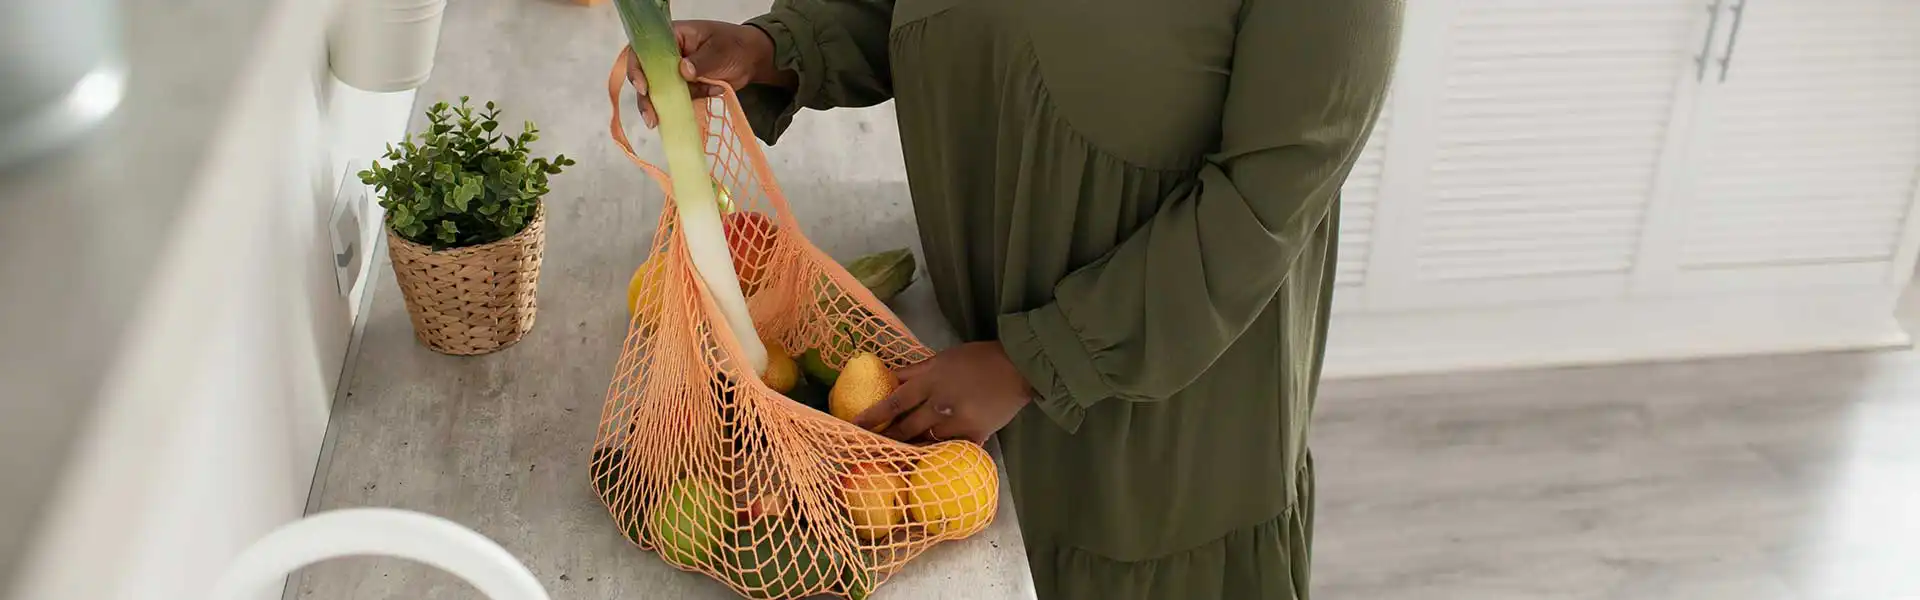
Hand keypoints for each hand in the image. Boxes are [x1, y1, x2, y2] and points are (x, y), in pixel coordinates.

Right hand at [623, 20, 794, 128]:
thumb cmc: (736, 46)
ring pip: (658, 92)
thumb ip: (702, 61)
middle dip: (646, 97)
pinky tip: (693, 110)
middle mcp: (668, 55)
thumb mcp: (720, 51)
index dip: (637, 68)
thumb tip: (683, 71)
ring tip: (660, 123)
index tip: (644, 88)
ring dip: (660, 108)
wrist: (753, 60)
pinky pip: (676, 101)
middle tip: (651, 117)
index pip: (643, 50)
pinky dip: (682, 109)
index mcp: (672, 37)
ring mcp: (675, 73)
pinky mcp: (685, 88)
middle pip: (646, 75)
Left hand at [855, 342, 1034, 443]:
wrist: (1016, 368)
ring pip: (927, 440)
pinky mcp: (975, 434)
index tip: (856, 426)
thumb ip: (915, 371)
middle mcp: (938, 404)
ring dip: (913, 446)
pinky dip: (943, 451)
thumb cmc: (977, 358)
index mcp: (929, 382)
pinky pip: (953, 447)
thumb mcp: (942, 358)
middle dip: (889, 438)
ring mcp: (957, 422)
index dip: (873, 416)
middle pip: (906, 427)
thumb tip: (889, 377)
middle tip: (874, 447)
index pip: (893, 402)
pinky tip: (934, 459)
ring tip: (901, 453)